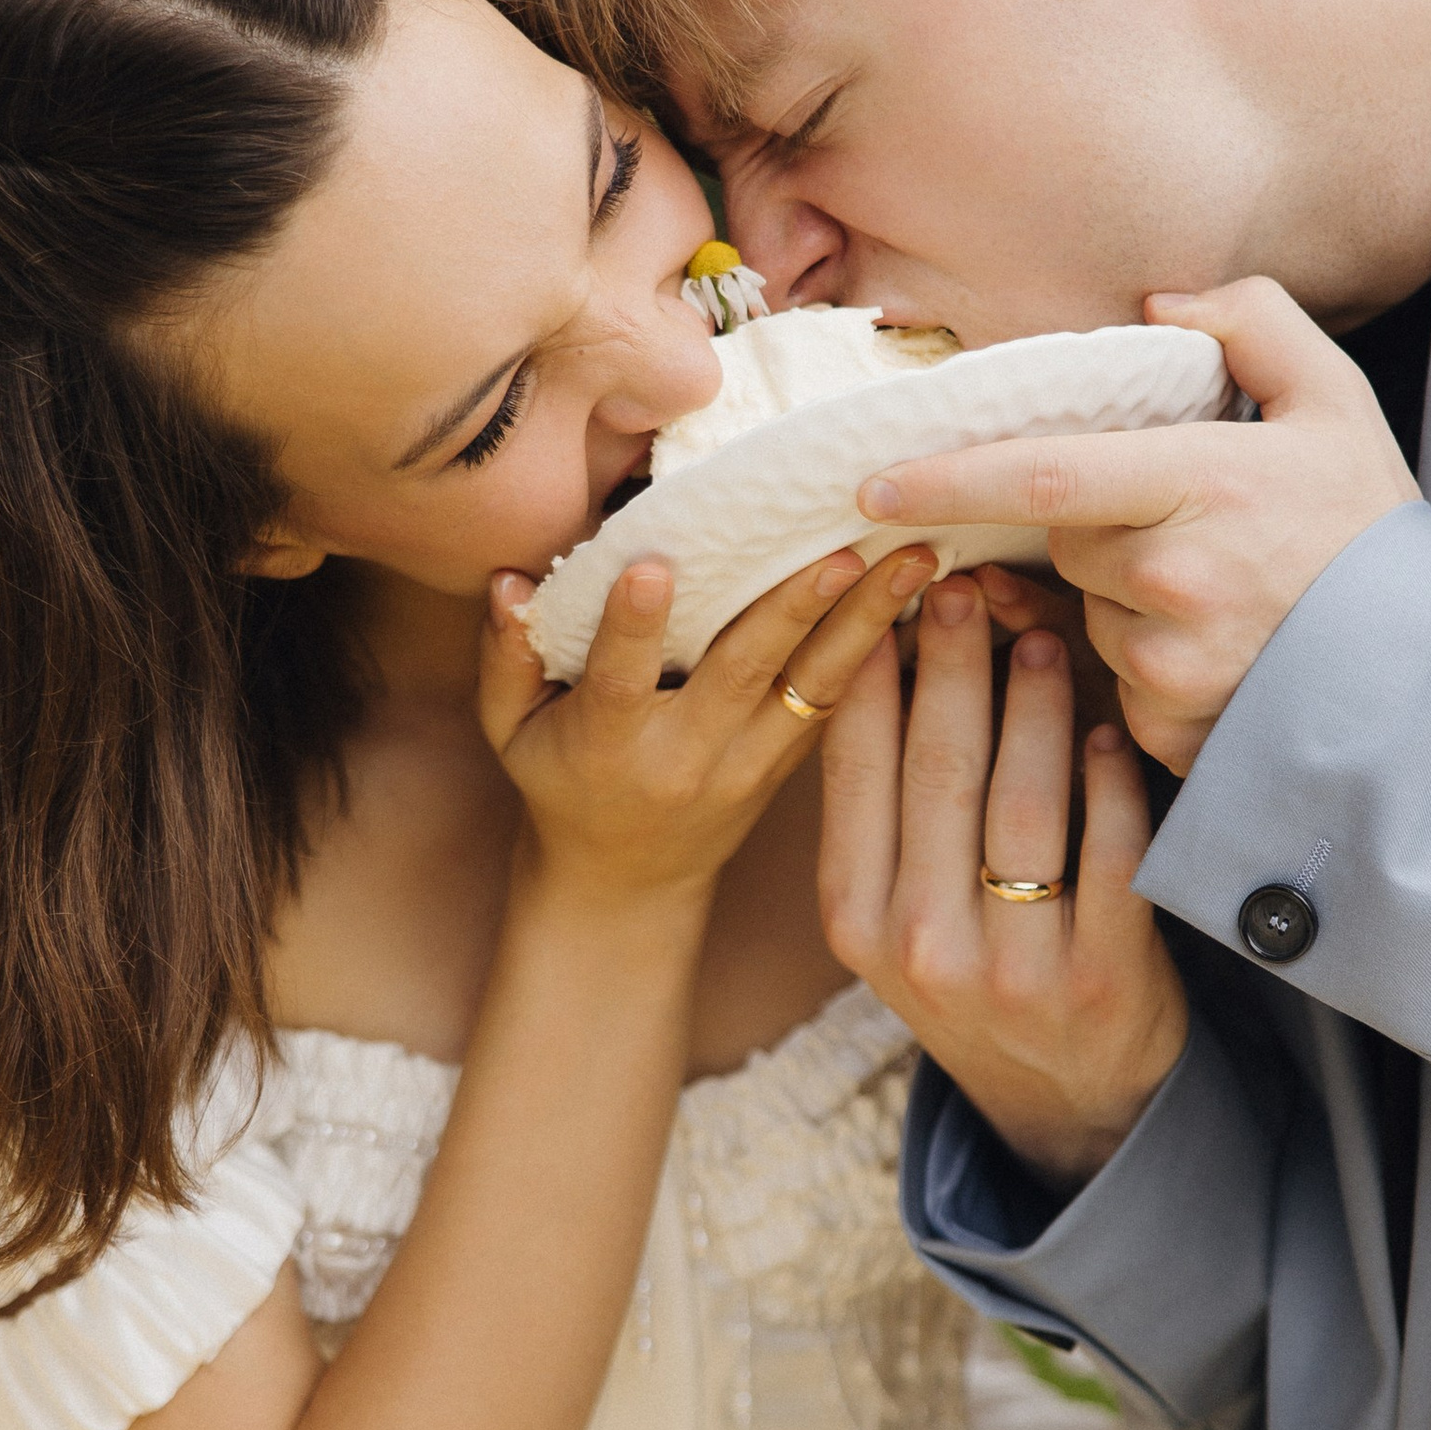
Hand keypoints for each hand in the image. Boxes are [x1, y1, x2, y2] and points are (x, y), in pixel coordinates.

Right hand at [480, 542, 937, 910]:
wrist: (626, 882)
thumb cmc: (561, 781)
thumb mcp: (511, 730)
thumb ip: (505, 656)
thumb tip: (509, 580)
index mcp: (610, 744)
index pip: (620, 681)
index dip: (633, 627)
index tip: (655, 566)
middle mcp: (688, 754)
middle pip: (744, 673)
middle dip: (796, 607)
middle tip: (846, 546)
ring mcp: (749, 765)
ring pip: (813, 687)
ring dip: (869, 620)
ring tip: (918, 559)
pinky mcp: (790, 766)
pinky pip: (839, 704)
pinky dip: (882, 649)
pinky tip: (925, 596)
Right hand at [820, 571, 1189, 1191]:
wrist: (1064, 1101)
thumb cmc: (974, 971)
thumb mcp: (897, 912)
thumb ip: (891, 807)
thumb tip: (888, 649)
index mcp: (854, 918)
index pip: (854, 767)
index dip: (874, 668)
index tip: (892, 590)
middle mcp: (920, 945)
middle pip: (938, 770)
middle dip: (955, 662)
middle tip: (969, 584)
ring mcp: (1012, 967)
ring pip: (1022, 802)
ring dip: (1035, 705)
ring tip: (1042, 638)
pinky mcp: (1101, 976)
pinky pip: (1107, 854)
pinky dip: (1110, 782)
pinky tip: (1107, 732)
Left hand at [855, 276, 1419, 771]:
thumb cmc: (1380, 531)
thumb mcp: (1336, 401)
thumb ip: (1252, 323)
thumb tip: (1159, 302)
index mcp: (1203, 485)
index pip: (1042, 477)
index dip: (947, 479)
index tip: (872, 482)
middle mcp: (1175, 580)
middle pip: (1065, 542)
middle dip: (1095, 530)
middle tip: (1179, 526)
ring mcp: (1171, 665)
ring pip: (1089, 618)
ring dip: (1124, 603)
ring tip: (1221, 598)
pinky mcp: (1173, 731)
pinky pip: (1120, 687)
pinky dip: (1151, 669)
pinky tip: (1223, 655)